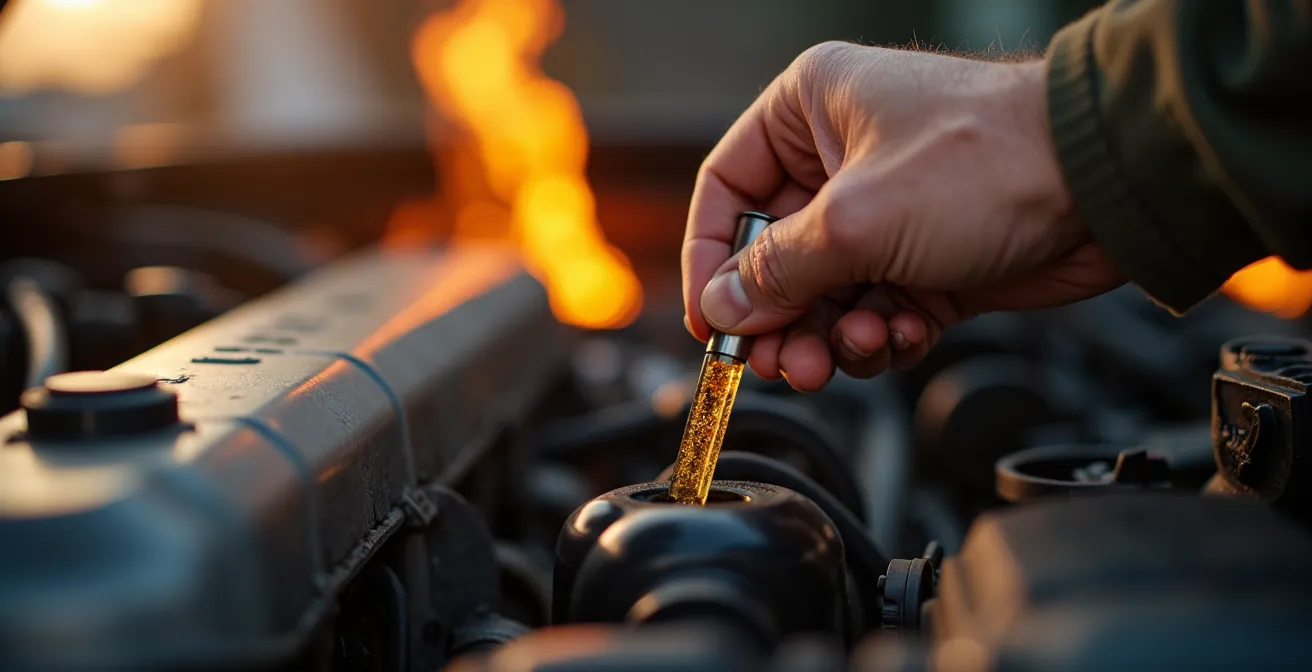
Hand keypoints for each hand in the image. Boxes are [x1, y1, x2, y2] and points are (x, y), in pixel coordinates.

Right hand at [682, 42, 1121, 390]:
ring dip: (830, 334)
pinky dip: (881, 336)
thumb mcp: (857, 220)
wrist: (1104, 188)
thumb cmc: (988, 160)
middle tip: (780, 361)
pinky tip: (903, 334)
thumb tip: (721, 307)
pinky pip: (874, 313)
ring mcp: (886, 213)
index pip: (727, 189)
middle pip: (772, 257)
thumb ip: (777, 271)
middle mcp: (841, 159)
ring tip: (848, 350)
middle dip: (778, 316)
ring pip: (823, 295)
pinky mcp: (926, 261)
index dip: (709, 259)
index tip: (710, 320)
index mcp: (809, 111)